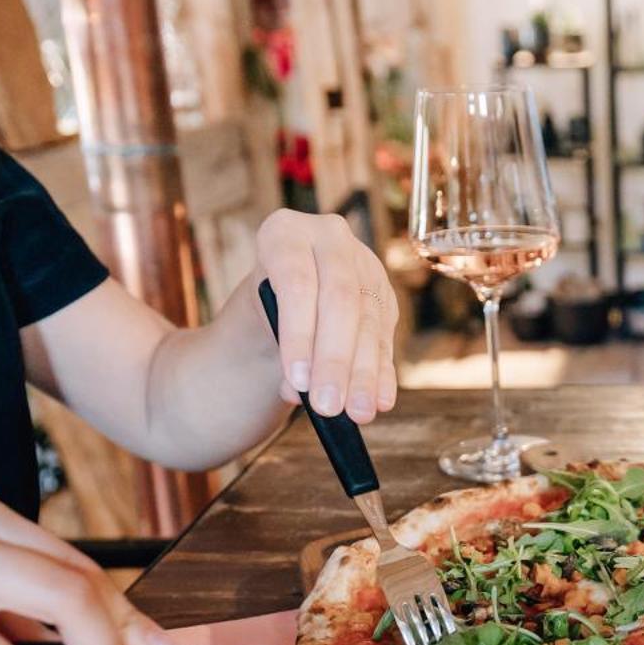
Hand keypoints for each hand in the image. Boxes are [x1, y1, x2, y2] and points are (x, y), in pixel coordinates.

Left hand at [257, 209, 399, 422]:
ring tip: (357, 413)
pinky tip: (380, 401)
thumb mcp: (257, 316)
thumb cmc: (263, 305)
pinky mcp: (384, 294)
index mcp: (285, 231)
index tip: (298, 382)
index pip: (297, 282)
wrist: (282, 296)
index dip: (299, 334)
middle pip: (340, 302)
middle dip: (334, 360)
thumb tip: (303, 390)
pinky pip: (386, 336)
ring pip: (368, 322)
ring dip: (363, 373)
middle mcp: (329, 238)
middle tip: (328, 406)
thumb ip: (279, 345)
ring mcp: (364, 264)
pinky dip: (382, 372)